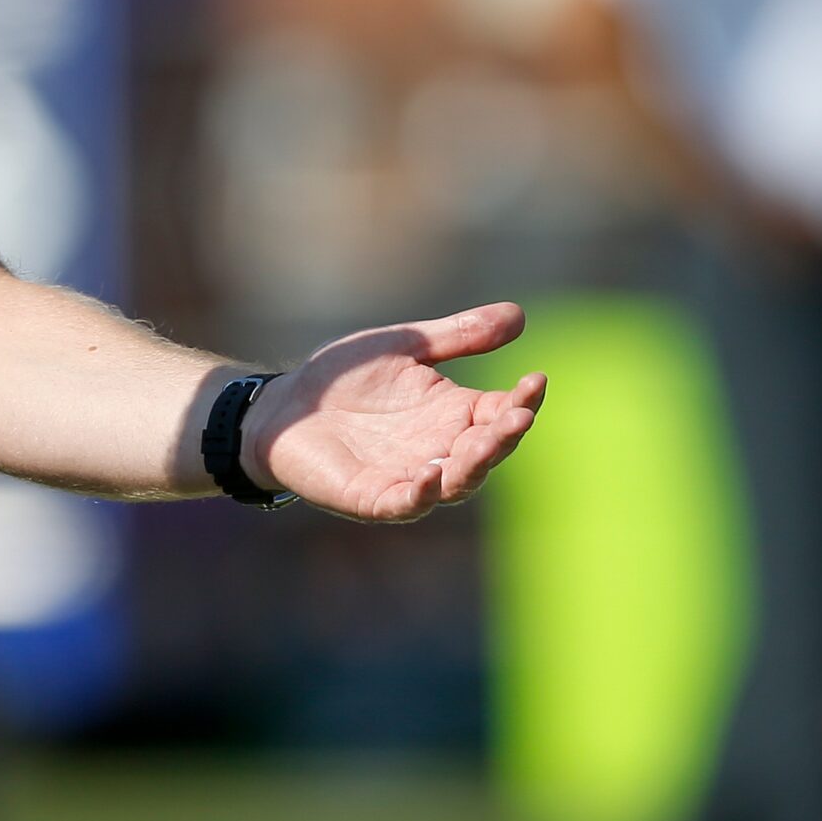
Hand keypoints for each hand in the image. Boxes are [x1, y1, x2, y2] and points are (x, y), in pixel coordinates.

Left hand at [243, 303, 544, 522]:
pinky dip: (421, 494)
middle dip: (505, 436)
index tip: (536, 378)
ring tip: (486, 440)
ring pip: (455, 483)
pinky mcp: (371, 497)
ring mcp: (408, 477)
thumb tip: (520, 316)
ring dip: (474, 465)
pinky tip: (431, 474)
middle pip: (485, 452)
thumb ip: (457, 336)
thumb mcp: (405, 346)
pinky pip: (405, 504)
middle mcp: (439, 449)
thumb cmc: (344, 377)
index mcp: (452, 414)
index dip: (522, 400)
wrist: (285, 403)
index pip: (501, 413)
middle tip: (517, 414)